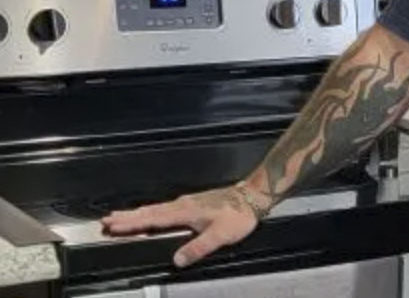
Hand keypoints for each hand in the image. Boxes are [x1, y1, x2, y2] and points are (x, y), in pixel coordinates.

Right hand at [101, 184, 266, 266]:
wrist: (252, 196)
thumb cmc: (238, 214)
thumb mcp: (220, 235)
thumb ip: (198, 248)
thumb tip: (177, 260)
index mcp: (185, 212)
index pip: (153, 219)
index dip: (133, 224)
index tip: (114, 225)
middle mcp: (183, 205)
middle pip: (150, 212)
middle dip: (128, 217)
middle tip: (107, 220)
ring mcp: (187, 203)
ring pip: (156, 209)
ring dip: (137, 213)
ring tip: (120, 217)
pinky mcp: (192, 203)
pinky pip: (165, 209)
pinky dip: (151, 212)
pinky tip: (149, 215)